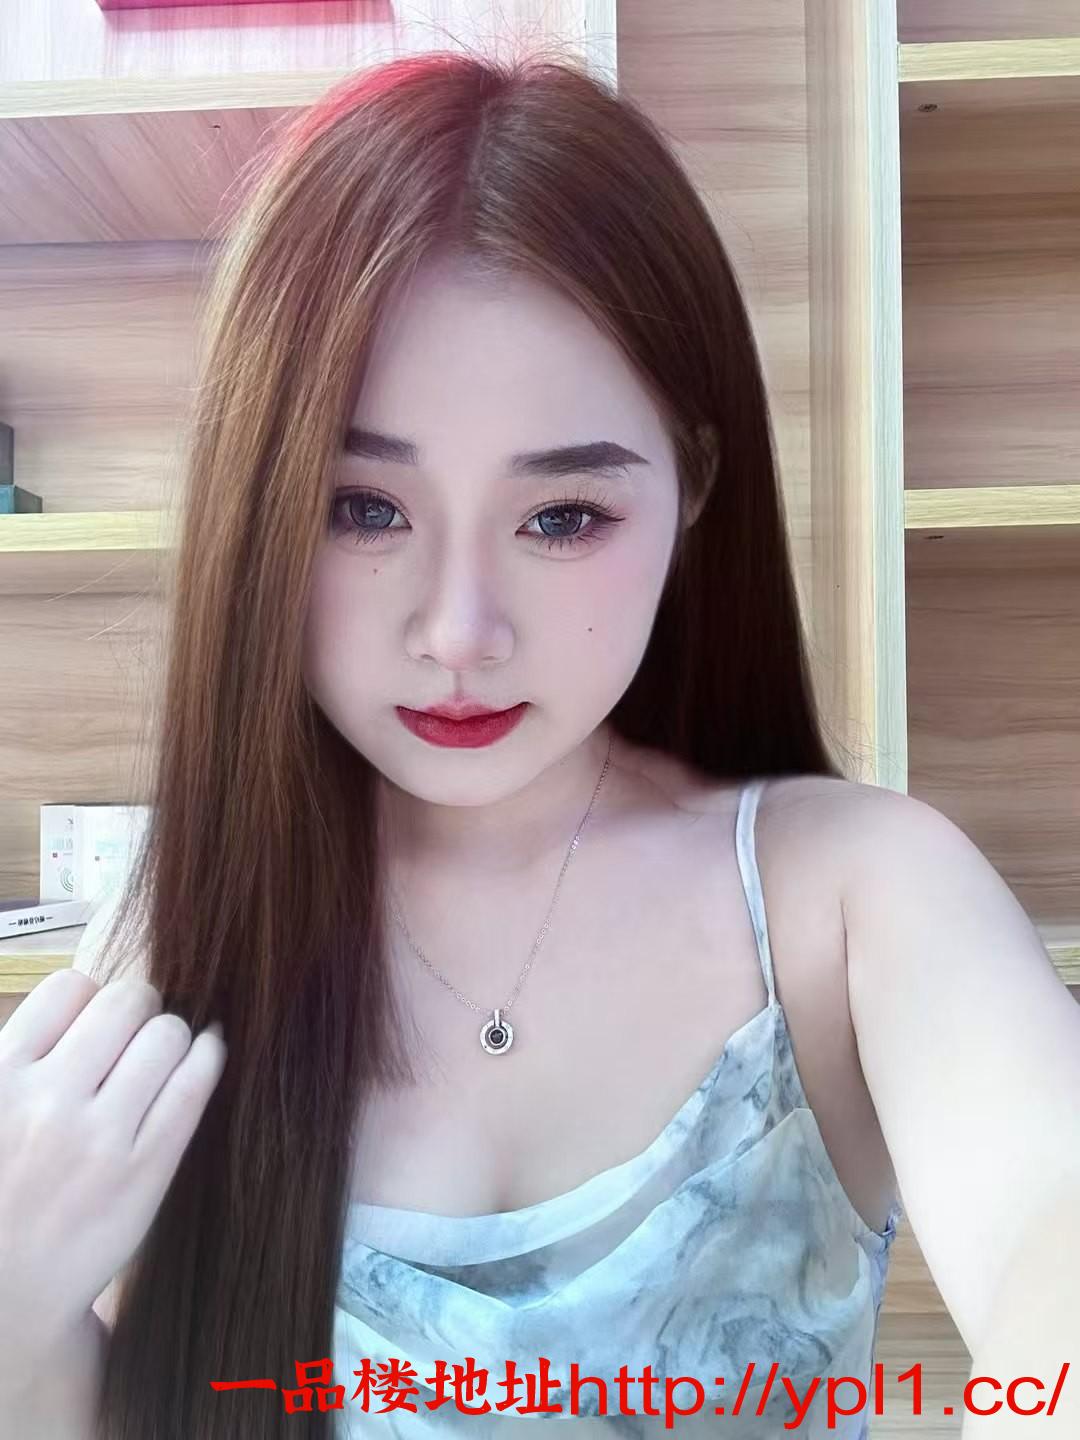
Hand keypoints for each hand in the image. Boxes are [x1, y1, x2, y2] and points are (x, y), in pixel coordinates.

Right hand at [0, 968, 226, 1373]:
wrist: (9, 1295)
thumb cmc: (5, 1186)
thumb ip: (26, 1054)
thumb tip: (90, 995)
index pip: (70, 987)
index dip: (91, 1000)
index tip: (96, 1024)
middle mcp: (49, 1101)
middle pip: (128, 1001)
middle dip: (140, 1010)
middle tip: (138, 1037)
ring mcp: (101, 1137)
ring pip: (168, 1034)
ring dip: (172, 1037)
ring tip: (163, 1059)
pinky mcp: (146, 1170)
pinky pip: (195, 1083)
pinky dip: (209, 1056)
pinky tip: (206, 1055)